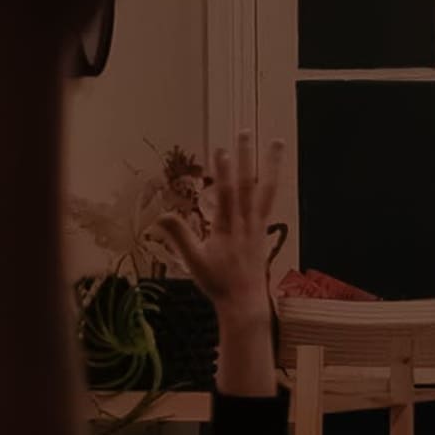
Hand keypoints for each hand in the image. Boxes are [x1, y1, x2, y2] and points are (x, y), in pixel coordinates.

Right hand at [163, 130, 286, 313]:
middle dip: (246, 157)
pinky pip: (268, 199)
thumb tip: (159, 215)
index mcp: (229, 229)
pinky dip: (270, 182)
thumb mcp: (193, 261)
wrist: (245, 302)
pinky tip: (271, 171)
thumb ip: (178, 236)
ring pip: (266, 189)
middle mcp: (247, 223)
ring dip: (270, 164)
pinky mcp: (263, 229)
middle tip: (244, 132)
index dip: (224, 173)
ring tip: (276, 142)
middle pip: (248, 185)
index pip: (227, 196)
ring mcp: (258, 224)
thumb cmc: (218, 282)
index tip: (221, 150)